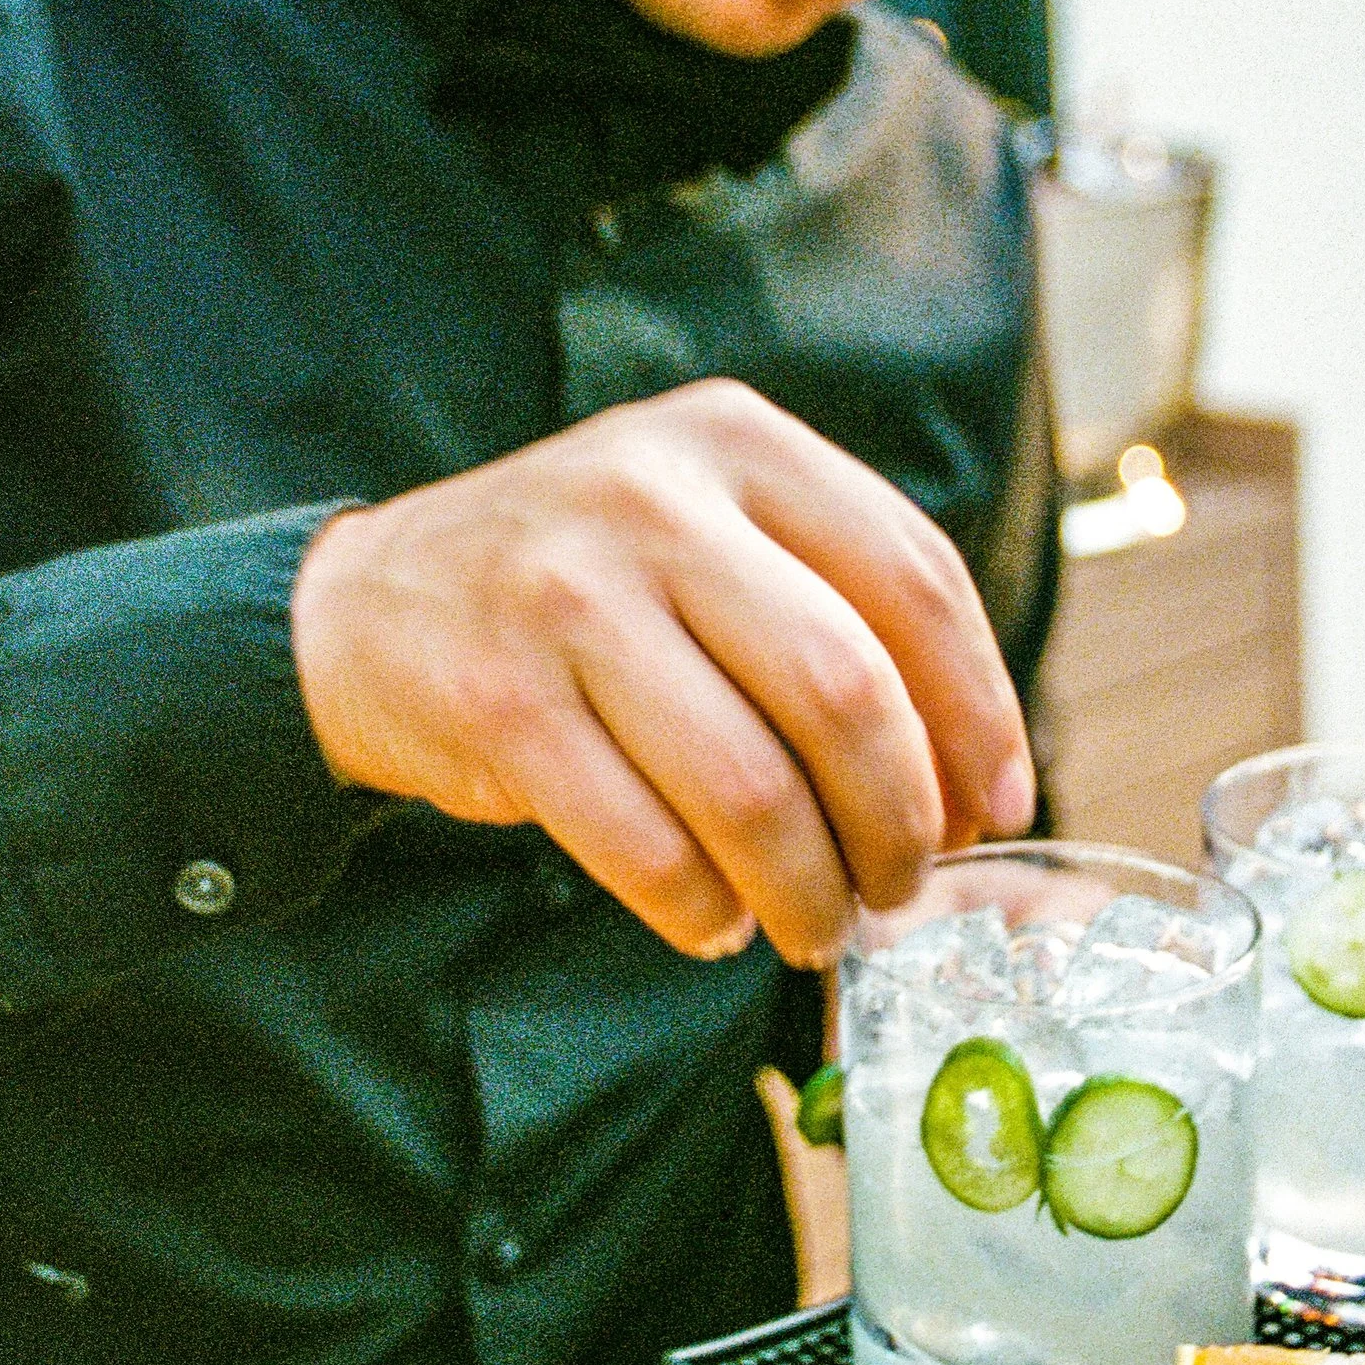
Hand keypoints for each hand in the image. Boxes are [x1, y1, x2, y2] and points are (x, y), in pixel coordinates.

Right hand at [289, 381, 1035, 967]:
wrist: (367, 607)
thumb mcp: (709, 528)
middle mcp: (655, 497)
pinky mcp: (501, 702)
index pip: (913, 576)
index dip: (979, 710)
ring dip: (807, 889)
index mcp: (735, 439)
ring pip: (750, 786)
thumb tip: (979, 787)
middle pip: (845, 689)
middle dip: (898, 820)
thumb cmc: (590, 588)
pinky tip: (714, 922)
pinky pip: (647, 846)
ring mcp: (568, 595)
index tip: (997, 806)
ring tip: (814, 924)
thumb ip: (836, 606)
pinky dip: (702, 911)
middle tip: (900, 887)